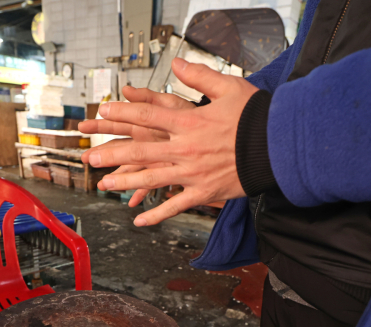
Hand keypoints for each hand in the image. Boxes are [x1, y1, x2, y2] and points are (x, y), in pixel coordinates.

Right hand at [78, 86, 194, 204]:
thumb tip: (128, 90)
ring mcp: (162, 158)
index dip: (104, 124)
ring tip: (103, 185)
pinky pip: (156, 185)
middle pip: (124, 147)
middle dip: (104, 153)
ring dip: (119, 177)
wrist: (226, 144)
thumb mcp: (178, 105)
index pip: (123, 123)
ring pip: (136, 169)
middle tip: (86, 158)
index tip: (85, 127)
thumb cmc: (205, 120)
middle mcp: (154, 142)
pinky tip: (134, 203)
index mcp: (154, 124)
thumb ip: (153, 97)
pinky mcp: (172, 173)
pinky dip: (144, 193)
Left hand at [81, 59, 258, 225]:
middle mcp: (185, 149)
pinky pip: (174, 206)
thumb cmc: (256, 116)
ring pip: (150, 179)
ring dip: (124, 182)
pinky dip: (155, 215)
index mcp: (189, 122)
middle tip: (91, 157)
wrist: (279, 148)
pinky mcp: (203, 192)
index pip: (147, 116)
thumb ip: (199, 76)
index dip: (122, 114)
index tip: (103, 114)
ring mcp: (192, 173)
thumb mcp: (229, 87)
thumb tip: (177, 62)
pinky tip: (138, 220)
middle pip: (140, 150)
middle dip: (112, 154)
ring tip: (103, 184)